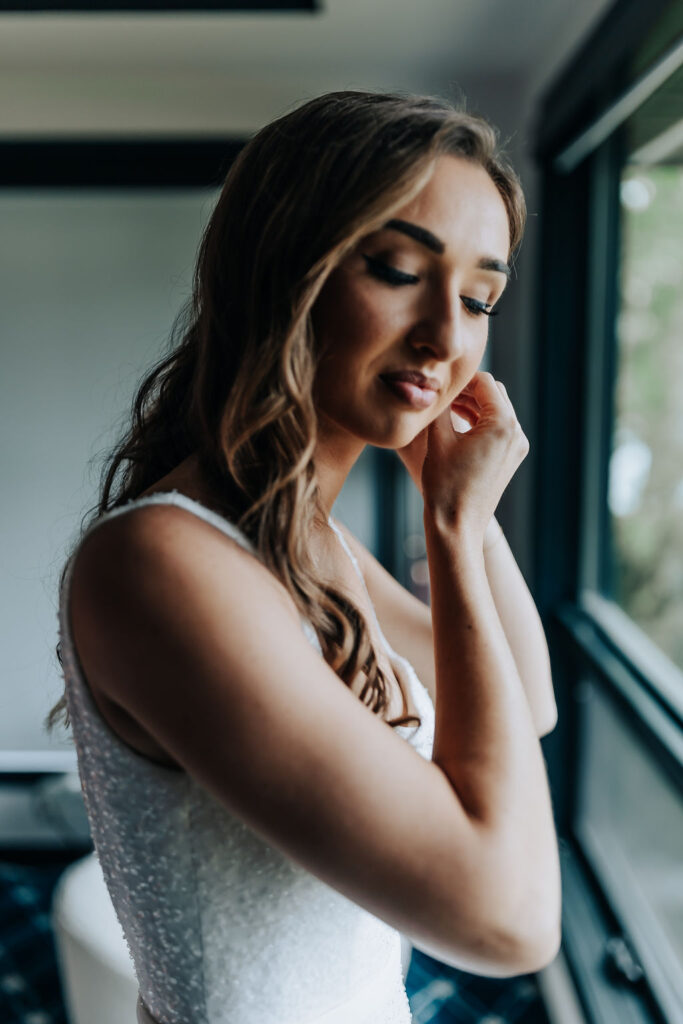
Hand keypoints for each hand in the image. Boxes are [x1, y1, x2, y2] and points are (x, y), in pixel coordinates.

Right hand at [407, 372, 528, 545]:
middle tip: (442, 391)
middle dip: (468, 390)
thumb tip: (437, 386)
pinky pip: (497, 429)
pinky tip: (456, 422)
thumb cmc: (444, 485)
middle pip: (494, 394)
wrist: (457, 526)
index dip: (461, 378)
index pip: (484, 382)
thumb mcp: (437, 438)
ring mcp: (517, 447)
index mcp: (502, 425)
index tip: (440, 378)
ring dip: (473, 405)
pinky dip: (479, 421)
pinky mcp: (510, 458)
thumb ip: (441, 406)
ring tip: (445, 406)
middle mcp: (516, 434)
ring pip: (496, 411)